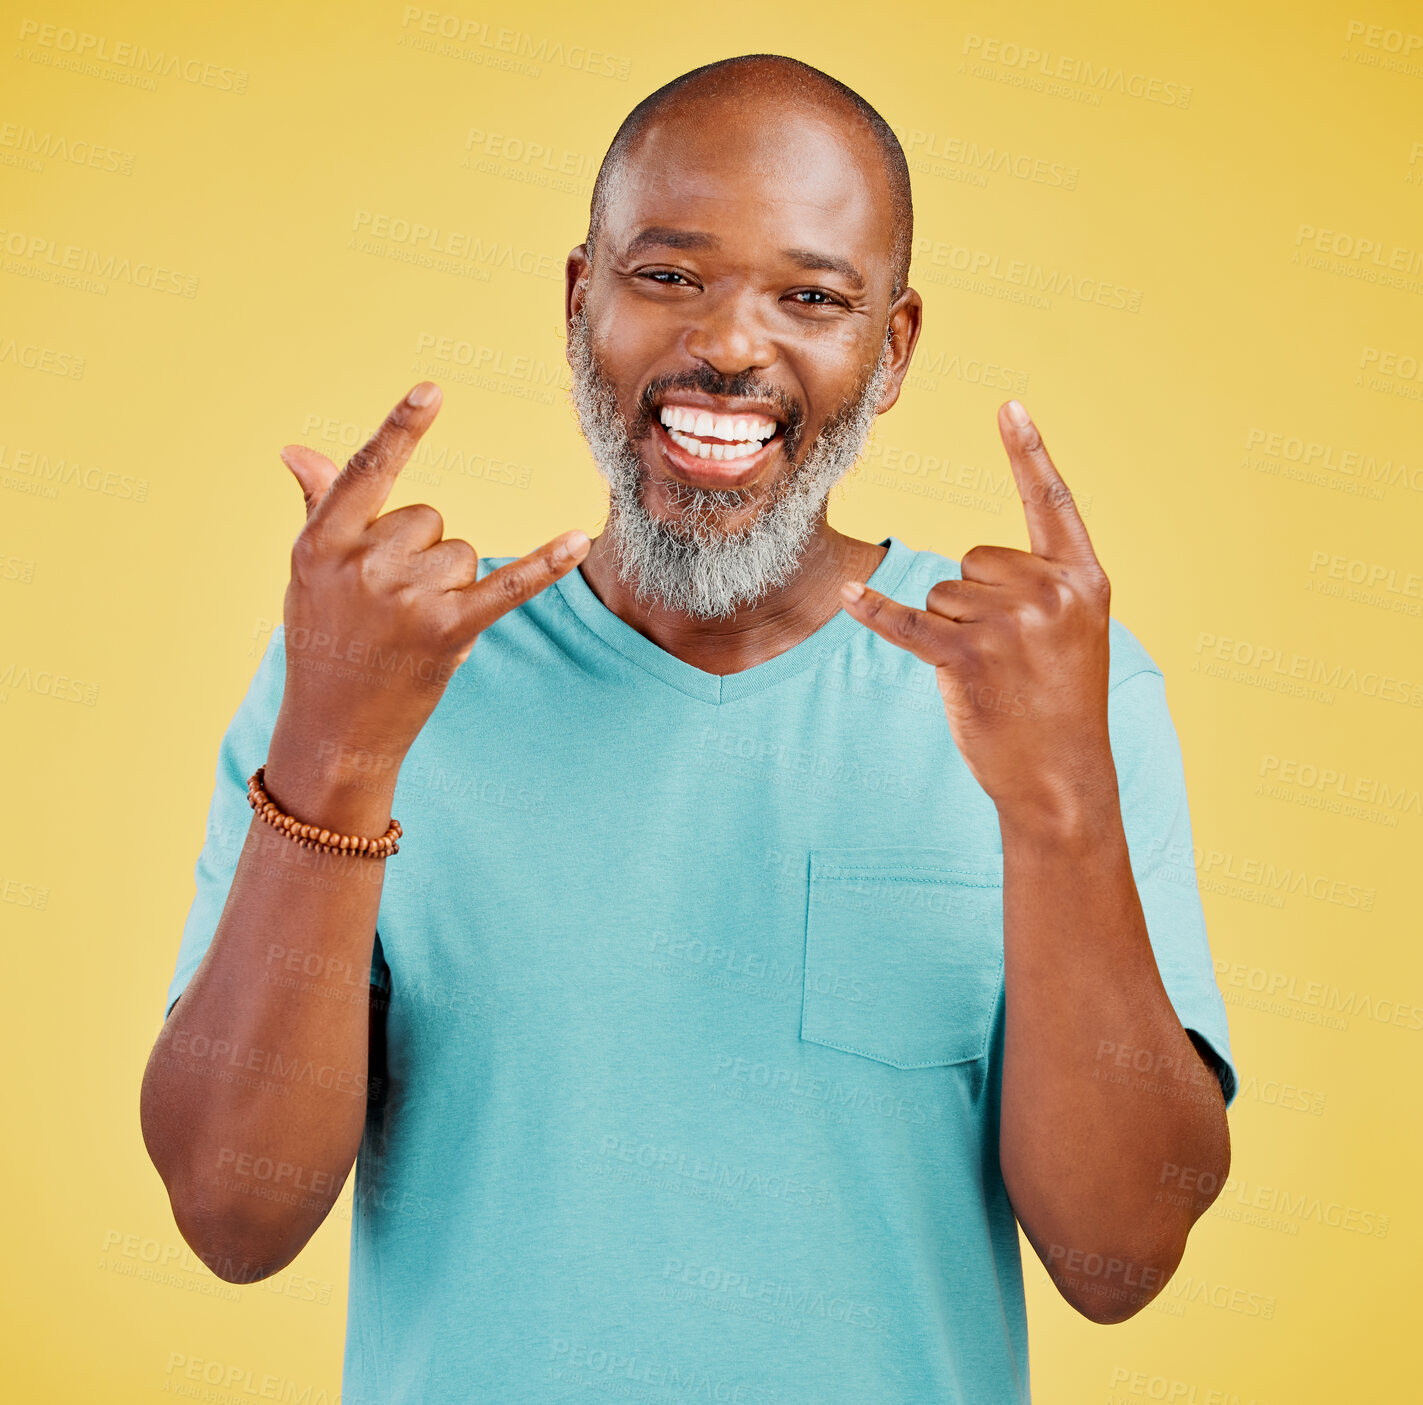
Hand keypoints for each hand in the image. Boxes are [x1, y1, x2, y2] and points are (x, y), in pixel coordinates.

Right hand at [276, 381, 588, 761]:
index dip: (401, 430)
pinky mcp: (448, 631)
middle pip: (428, 518)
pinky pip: (507, 584)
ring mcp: (406, 599)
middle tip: (389, 602)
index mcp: (323, 542)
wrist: (335, 728)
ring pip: (461, 551)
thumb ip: (320, 506)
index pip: (368, 472)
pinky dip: (544, 565)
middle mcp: (363, 564)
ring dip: (449, 584)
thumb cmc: (324, 639)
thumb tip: (296, 449)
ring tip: (410, 623)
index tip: (432, 391)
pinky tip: (577, 539)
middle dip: (420, 553)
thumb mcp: (309, 572)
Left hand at [840, 400, 1113, 826]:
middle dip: (973, 602)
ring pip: (940, 593)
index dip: (1028, 453)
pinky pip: (908, 621)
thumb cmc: (1060, 708)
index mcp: (1082, 580)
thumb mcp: (1074, 637)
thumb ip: (1041, 590)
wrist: (1061, 779)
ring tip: (991, 674)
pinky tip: (850, 598)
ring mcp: (1011, 624)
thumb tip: (967, 569)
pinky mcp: (968, 657)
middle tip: (1008, 655)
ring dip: (949, 631)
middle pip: (972, 560)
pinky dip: (876, 612)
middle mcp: (1051, 592)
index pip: (1051, 503)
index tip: (1008, 405)